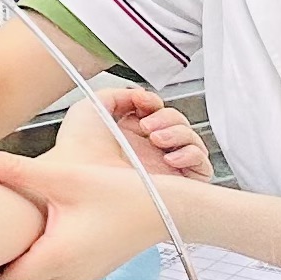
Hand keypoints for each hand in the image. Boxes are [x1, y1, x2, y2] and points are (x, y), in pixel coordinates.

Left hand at [0, 146, 166, 279]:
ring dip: (18, 263)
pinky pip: (53, 275)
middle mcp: (67, 275)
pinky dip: (38, 262)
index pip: (4, 278)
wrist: (166, 208)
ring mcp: (80, 276)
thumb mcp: (63, 178)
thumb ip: (14, 169)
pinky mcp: (89, 270)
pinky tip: (32, 237)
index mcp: (57, 257)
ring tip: (0, 236)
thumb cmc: (121, 194)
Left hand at [59, 81, 207, 183]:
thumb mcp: (91, 107)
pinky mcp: (177, 185)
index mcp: (131, 134)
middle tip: (147, 125)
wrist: (80, 174)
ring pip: (192, 140)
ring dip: (178, 133)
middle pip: (178, 123)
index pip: (158, 113)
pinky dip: (191, 155)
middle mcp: (149, 151)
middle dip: (167, 117)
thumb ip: (117, 94)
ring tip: (156, 139)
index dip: (155, 104)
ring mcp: (164, 167)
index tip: (143, 102)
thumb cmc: (78, 146)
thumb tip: (139, 94)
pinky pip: (202, 166)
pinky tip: (169, 157)